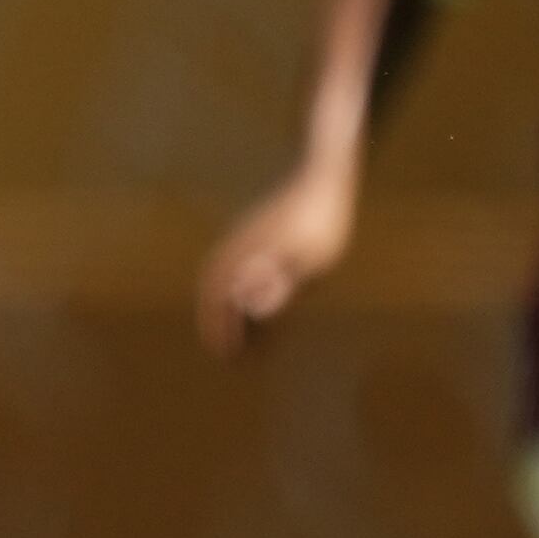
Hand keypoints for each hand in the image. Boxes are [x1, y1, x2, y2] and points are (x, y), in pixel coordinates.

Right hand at [197, 171, 353, 354]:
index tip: (232, 359)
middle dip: (217, 327)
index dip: (226, 334)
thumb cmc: (325, 222)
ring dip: (222, 310)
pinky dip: (233, 291)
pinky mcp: (250, 235)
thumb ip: (279, 285)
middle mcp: (234, 251)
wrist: (325, 177)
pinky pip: (231, 269)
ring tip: (238, 333)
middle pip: (213, 295)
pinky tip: (250, 299)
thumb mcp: (311, 260)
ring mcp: (239, 241)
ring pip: (219, 282)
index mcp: (247, 258)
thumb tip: (248, 307)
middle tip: (228, 356)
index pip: (223, 304)